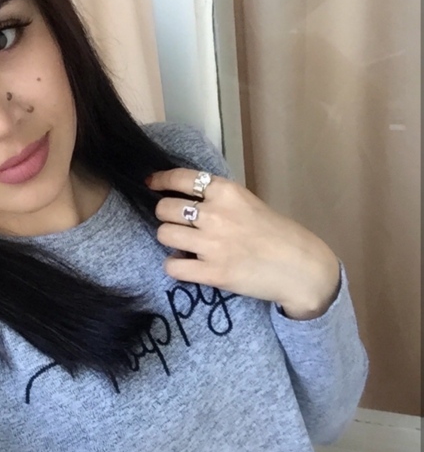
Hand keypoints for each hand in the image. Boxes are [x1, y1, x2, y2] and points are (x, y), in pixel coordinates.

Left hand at [146, 168, 340, 318]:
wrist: (299, 267)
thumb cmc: (275, 233)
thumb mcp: (246, 202)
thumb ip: (217, 198)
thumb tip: (180, 196)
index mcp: (226, 191)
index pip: (179, 178)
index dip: (159, 180)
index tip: (151, 183)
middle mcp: (215, 214)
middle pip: (164, 208)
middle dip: (166, 215)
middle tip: (178, 223)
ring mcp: (212, 245)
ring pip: (163, 234)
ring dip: (170, 239)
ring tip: (185, 244)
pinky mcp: (213, 273)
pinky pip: (172, 266)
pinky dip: (176, 265)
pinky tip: (188, 265)